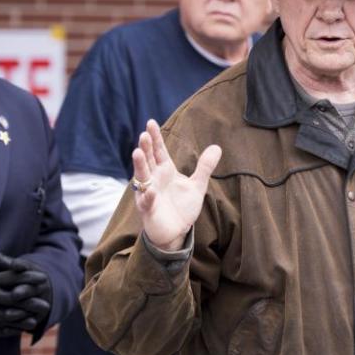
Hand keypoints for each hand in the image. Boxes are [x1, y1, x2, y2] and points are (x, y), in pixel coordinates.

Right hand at [0, 240, 51, 335]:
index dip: (30, 277)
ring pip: (9, 316)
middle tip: (47, 303)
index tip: (43, 278)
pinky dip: (9, 330)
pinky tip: (19, 330)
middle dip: (32, 301)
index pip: (14, 278)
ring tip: (37, 320)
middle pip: (16, 299)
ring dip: (23, 318)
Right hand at [131, 119, 221, 250]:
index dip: (155, 137)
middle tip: (144, 134)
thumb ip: (204, 167)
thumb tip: (217, 147)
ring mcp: (148, 194)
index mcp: (165, 171)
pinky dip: (148, 196)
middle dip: (145, 147)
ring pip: (141, 178)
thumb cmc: (183, 207)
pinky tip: (151, 189)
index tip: (150, 122)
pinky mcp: (148, 210)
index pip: (158, 151)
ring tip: (137, 152)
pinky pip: (146, 202)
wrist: (177, 231)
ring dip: (139, 165)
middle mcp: (154, 179)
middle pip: (148, 160)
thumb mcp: (197, 185)